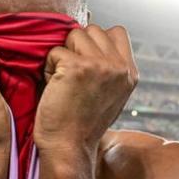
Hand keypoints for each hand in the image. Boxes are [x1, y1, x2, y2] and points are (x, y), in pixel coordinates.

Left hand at [35, 25, 137, 156]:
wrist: (68, 149)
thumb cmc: (81, 124)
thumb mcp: (108, 94)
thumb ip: (108, 66)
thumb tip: (93, 32)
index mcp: (130, 73)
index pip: (116, 32)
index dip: (95, 42)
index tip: (84, 67)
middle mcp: (119, 67)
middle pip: (92, 30)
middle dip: (76, 48)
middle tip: (71, 79)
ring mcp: (100, 65)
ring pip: (74, 35)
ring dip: (62, 55)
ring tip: (63, 82)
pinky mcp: (77, 67)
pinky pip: (54, 51)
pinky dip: (49, 68)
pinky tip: (54, 89)